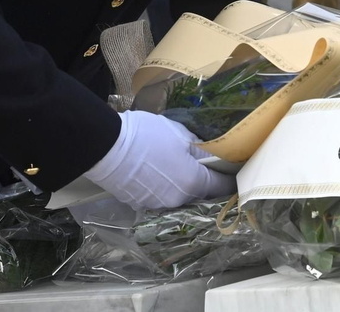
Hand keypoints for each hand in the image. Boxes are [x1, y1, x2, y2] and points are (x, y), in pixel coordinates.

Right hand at [84, 110, 234, 210]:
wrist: (106, 147)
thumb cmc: (147, 136)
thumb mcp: (179, 133)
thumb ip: (200, 147)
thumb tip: (210, 154)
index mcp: (193, 183)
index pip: (222, 186)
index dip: (229, 177)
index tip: (232, 169)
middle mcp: (179, 200)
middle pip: (199, 192)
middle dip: (203, 180)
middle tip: (200, 163)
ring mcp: (158, 205)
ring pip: (178, 195)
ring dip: (179, 183)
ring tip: (171, 164)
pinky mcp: (140, 204)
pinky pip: (158, 196)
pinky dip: (160, 186)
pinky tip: (152, 170)